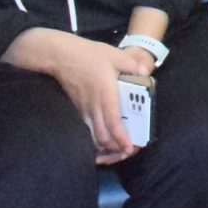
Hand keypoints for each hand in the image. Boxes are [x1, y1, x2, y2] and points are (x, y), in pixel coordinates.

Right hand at [7, 28, 138, 162]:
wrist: (62, 57)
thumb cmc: (90, 56)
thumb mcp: (116, 55)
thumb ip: (132, 65)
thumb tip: (145, 72)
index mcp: (105, 95)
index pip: (113, 123)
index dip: (121, 138)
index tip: (130, 148)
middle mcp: (94, 108)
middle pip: (103, 137)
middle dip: (117, 149)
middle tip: (130, 152)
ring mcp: (84, 111)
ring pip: (94, 137)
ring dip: (106, 148)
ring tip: (119, 152)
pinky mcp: (79, 111)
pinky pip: (88, 131)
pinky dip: (97, 141)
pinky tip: (104, 143)